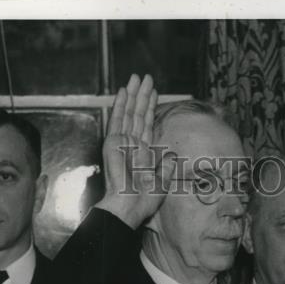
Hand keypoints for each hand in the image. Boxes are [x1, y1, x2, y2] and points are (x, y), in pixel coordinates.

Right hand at [95, 73, 162, 229]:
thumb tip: (172, 155)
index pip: (148, 125)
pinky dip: (120, 105)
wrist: (129, 206)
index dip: (151, 108)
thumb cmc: (144, 200)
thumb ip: (167, 166)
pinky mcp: (112, 142)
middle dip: (142, 95)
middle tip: (146, 77)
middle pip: (138, 114)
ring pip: (129, 112)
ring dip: (133, 94)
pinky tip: (123, 91)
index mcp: (143, 153)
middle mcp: (132, 144)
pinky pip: (118, 120)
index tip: (154, 92)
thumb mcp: (163, 182)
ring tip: (137, 77)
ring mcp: (121, 142)